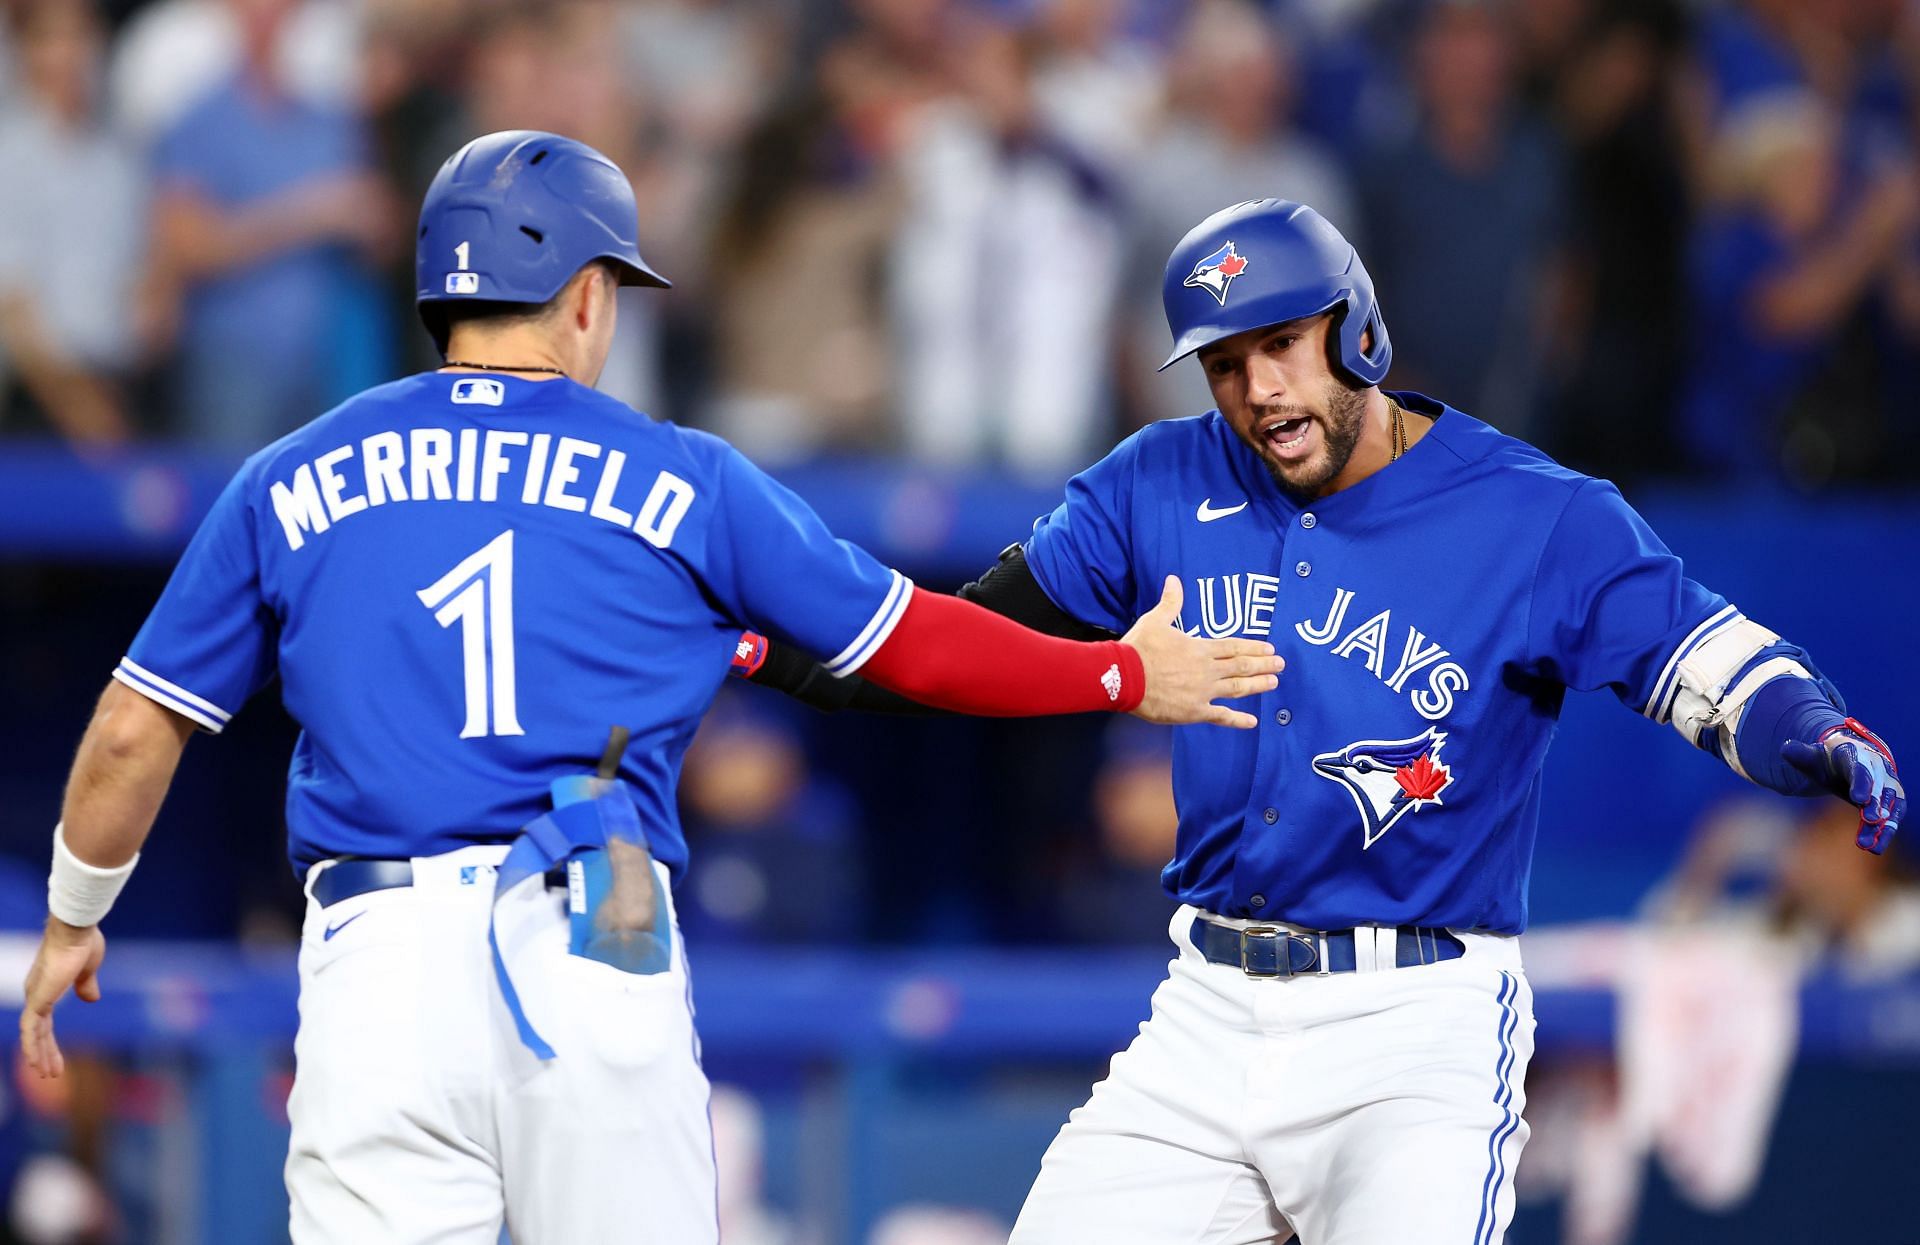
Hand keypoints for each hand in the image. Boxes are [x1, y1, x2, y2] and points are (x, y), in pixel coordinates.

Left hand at [19, 918, 105, 1079]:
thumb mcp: (88, 970)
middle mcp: (37, 995)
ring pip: (33, 1035)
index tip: (58, 1061)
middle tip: (52, 1074)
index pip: (45, 1023)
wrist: (76, 930)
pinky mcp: (38, 1000)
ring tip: (47, 1074)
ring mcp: (35, 998)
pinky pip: (30, 1029)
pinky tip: (36, 1062)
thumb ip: (87, 985)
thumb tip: (91, 999)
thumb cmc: (82, 943)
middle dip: (46, 1053)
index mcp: (47, 988)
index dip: (50, 1042)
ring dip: (39, 1055)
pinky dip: (32, 1046)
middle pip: (38, 1032)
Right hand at [1122, 576, 1282, 728]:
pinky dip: (1238, 719)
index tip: (1270, 649)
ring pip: (1238, 689)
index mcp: (1200, 648)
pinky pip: (1221, 716)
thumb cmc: (1139, 648)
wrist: (1124, 676)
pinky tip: (1252, 721)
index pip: (1234, 647)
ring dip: (1257, 685)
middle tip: (1281, 665)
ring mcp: (1203, 692)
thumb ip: (1170, 602)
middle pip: (1242, 666)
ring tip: (1273, 683)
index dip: (1254, 647)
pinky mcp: (1194, 711)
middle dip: (1263, 665)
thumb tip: (1173, 579)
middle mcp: (1207, 670)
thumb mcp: (1155, 620)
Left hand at [1783, 718, 1905, 853]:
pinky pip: (1891, 818)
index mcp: (1857, 756)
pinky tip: (1876, 848)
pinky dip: (1885, 833)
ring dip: (1881, 825)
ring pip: (1888, 806)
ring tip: (1869, 845)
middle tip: (1869, 819)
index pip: (1861, 770)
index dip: (1861, 783)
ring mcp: (1888, 786)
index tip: (1859, 800)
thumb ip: (1800, 754)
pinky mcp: (1892, 802)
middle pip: (1878, 789)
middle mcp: (1878, 770)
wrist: (1851, 760)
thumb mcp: (1813, 756)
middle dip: (1875, 804)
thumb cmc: (1828, 760)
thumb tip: (1785, 748)